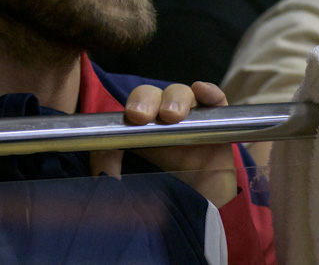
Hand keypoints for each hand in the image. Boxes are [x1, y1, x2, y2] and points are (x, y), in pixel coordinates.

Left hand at [90, 82, 237, 207]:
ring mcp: (192, 124)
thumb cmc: (161, 203)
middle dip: (147, 99)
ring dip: (176, 97)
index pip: (132, 106)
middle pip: (154, 95)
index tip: (132, 117)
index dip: (132, 105)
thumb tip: (101, 154)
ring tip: (171, 115)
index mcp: (140, 132)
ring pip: (182, 94)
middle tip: (142, 116)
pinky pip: (215, 101)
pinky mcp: (218, 130)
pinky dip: (209, 92)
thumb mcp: (126, 188)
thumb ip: (107, 167)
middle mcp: (164, 124)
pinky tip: (202, 92)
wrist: (198, 226)